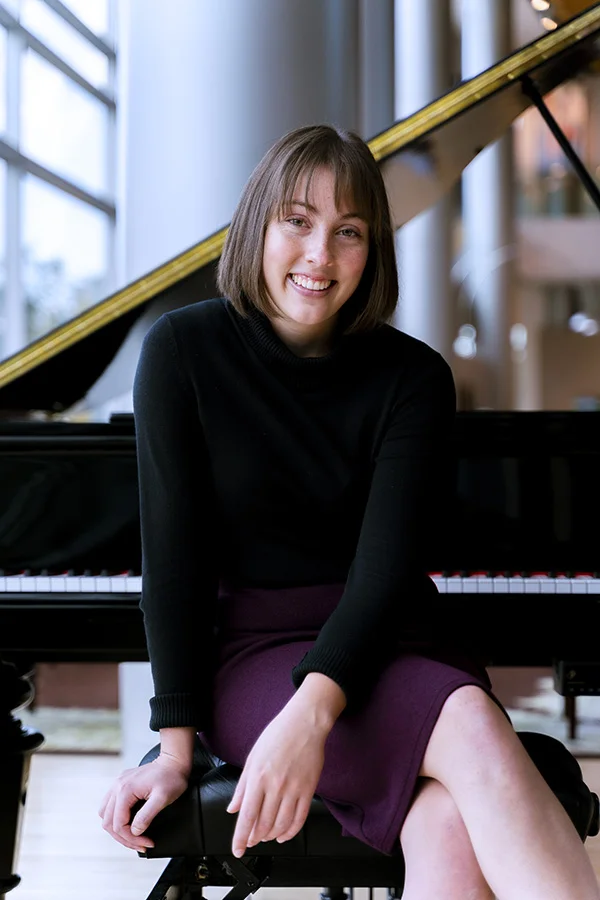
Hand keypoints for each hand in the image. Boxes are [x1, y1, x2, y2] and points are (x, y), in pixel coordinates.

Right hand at [98, 755, 188, 851]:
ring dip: (117, 830)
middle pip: (108, 822)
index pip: (119, 824)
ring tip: (133, 838)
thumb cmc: (171, 777)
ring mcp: (117, 784)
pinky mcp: (121, 784)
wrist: (173, 762)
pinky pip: (110, 806)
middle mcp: (117, 786)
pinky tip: (128, 824)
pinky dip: (116, 819)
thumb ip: (147, 816)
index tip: (146, 843)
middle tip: (141, 845)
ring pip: (105, 815)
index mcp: (125, 790)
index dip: (131, 839)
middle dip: (124, 838)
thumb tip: (135, 831)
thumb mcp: (163, 798)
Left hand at [227, 700, 327, 856]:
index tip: (238, 850)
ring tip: (265, 837)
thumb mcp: (253, 757)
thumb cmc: (276, 736)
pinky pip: (300, 818)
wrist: (304, 723)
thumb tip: (233, 809)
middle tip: (251, 841)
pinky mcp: (309, 789)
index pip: (247, 815)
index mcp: (258, 777)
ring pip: (281, 825)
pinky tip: (284, 835)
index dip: (241, 837)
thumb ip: (242, 786)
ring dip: (271, 836)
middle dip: (255, 838)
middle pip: (264, 824)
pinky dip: (291, 832)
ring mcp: (294, 789)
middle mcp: (275, 786)